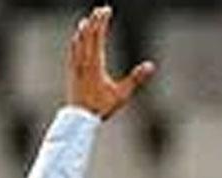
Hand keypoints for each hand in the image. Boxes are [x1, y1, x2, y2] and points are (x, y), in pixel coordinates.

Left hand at [66, 6, 153, 120]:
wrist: (79, 122)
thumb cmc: (100, 109)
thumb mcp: (121, 95)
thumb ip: (135, 78)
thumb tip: (150, 65)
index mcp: (95, 65)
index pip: (98, 38)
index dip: (102, 23)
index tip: (106, 10)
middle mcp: (83, 64)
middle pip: (88, 38)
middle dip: (94, 23)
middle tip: (99, 9)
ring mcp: (76, 70)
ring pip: (78, 46)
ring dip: (82, 32)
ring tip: (85, 21)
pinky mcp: (71, 76)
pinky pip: (72, 55)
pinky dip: (74, 45)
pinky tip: (75, 40)